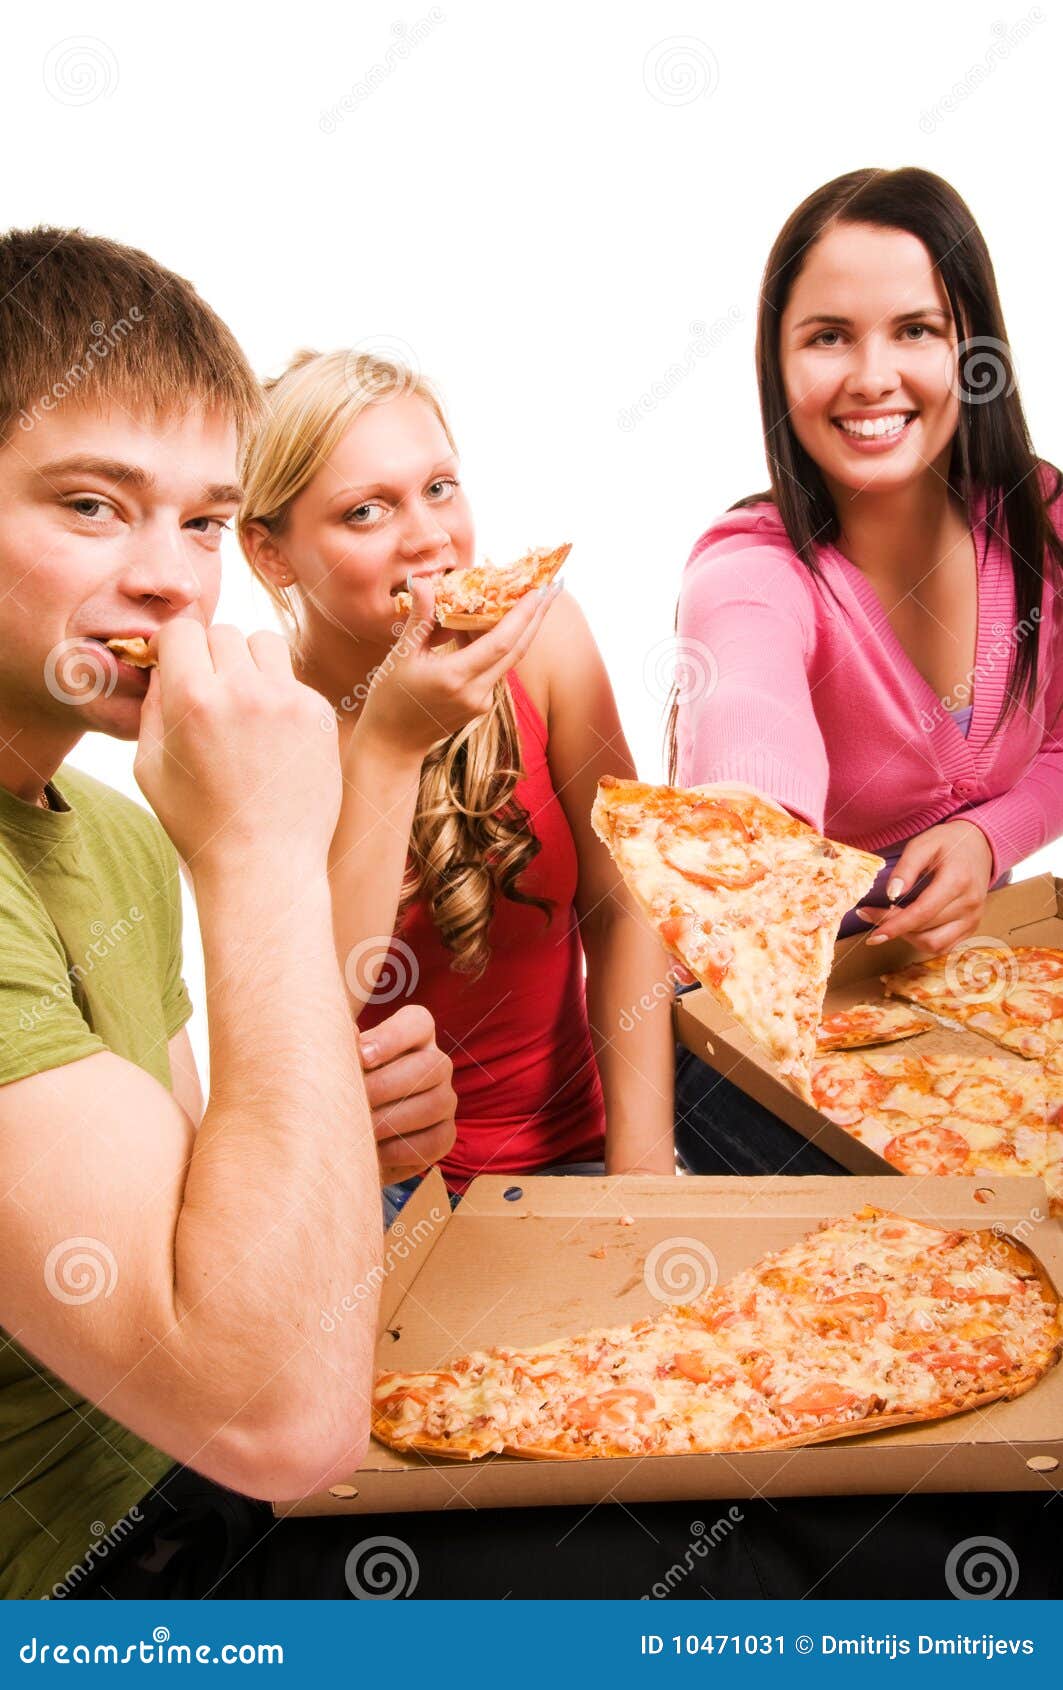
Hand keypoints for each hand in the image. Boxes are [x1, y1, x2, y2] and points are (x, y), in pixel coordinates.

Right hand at [135, 622, 341, 873]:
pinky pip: (293, 678)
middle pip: (222, 633)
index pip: (181, 630)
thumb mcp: (150, 768)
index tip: (175, 665)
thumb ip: (152, 706)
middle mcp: (243, 690)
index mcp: (193, 700)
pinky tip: (272, 735)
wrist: (266, 863)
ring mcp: (287, 699)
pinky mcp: (318, 712)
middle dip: (210, 655)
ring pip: (263, 643)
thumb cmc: (200, 823)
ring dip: (249, 662)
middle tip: (210, 693)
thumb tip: (164, 666)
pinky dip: (279, 694)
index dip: (173, 646)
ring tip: (243, 703)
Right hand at [356, 575, 556, 761]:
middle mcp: (475, 692)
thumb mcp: (401, 656)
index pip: (500, 643)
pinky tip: (493, 622)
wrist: (393, 742)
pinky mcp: (482, 705)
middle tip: (553, 586)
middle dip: (537, 617)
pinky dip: (499, 644)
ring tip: (531, 597)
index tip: (539, 589)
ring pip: (509, 659)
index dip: (522, 615)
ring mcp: (481, 702)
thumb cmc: (390, 697)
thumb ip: (420, 619)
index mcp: (454, 678)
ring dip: (521, 629)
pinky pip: (496, 668)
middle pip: (517, 650)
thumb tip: (423, 582)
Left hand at [358, 1004, 456, 1183]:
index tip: (361, 1056)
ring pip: (435, 1104)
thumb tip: (350, 1035)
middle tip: (354, 1101)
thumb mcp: (342, 1063)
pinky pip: (434, 1141)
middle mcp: (436, 1064)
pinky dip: (401, 1149)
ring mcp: (444, 1099)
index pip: (418, 1022)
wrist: (349, 1134)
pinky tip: (374, 1151)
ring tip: (360, 1129)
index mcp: (414, 1035)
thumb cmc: (344, 1085)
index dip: (392, 1037)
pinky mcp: (444, 1135)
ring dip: (393, 1119)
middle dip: (387, 1085)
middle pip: (430, 1065)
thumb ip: (345, 1047)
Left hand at [856, 820, 993, 955]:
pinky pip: (944, 946)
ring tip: (892, 921)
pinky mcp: (972, 927)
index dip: (895, 925)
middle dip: (894, 928)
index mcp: (958, 880)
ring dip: (908, 937)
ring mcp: (973, 918)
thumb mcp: (924, 843)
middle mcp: (969, 904)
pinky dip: (923, 941)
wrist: (979, 845)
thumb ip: (906, 867)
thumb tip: (891, 894)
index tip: (873, 933)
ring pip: (934, 944)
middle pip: (926, 931)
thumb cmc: (949, 842)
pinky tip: (909, 927)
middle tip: (872, 915)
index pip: (923, 912)